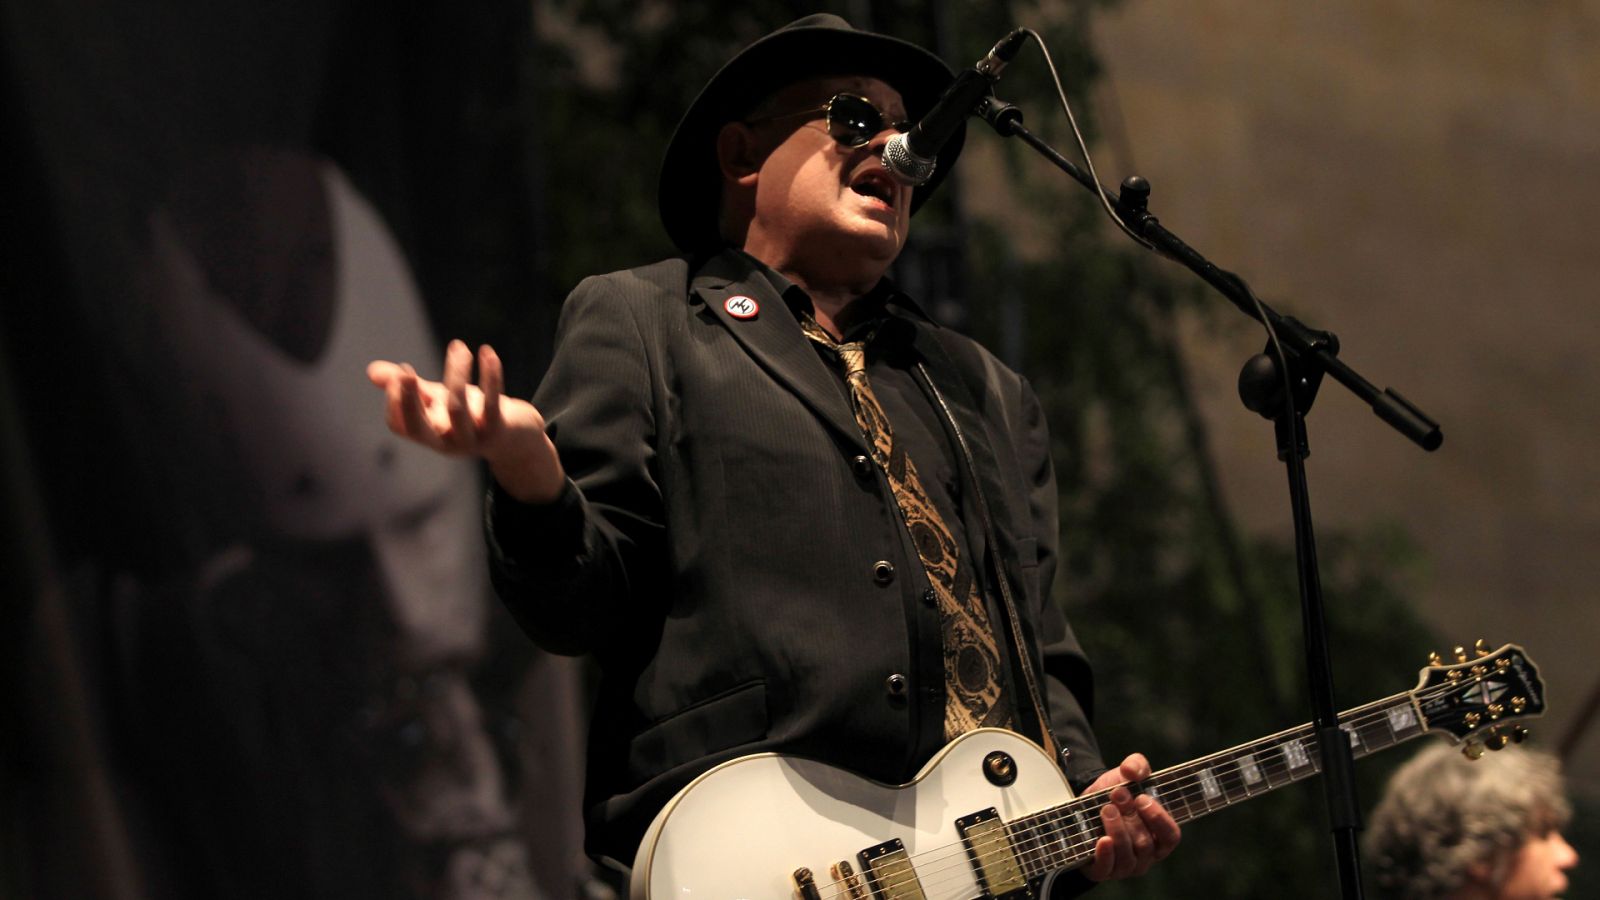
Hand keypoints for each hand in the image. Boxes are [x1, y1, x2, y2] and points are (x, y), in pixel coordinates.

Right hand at [367, 340, 564, 502]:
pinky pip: (492, 403)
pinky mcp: (498, 430)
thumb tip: (371, 372)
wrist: (516, 439)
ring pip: (457, 408)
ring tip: (458, 346)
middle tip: (404, 372)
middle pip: (419, 426)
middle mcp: (446, 442)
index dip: (395, 399)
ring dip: (455, 373)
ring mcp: (472, 439)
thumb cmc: (470, 416)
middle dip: (409, 399)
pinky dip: (490, 376)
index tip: (402, 373)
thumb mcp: (436, 400)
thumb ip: (409, 387)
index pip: (398, 423)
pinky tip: (487, 352)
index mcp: (428, 435)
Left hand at [1082, 753, 1180, 881]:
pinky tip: (1102, 840)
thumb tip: (1132, 772)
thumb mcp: (1125, 775)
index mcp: (1159, 835)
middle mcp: (1146, 855)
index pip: (1171, 836)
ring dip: (1117, 829)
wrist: (1082, 807)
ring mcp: (1125, 865)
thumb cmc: (1113, 793)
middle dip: (1130, 817)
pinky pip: (1107, 869)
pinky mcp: (1102, 870)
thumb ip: (1136, 765)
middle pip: (1145, 843)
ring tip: (1106, 809)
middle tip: (1117, 795)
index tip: (1142, 798)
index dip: (1159, 819)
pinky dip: (1105, 855)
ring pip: (1128, 856)